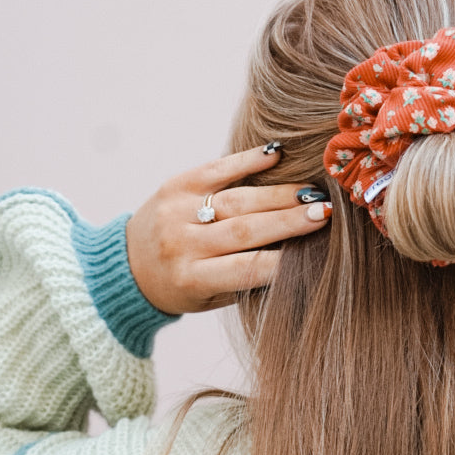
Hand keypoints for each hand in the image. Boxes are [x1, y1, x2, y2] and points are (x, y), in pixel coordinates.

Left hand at [124, 145, 331, 313]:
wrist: (128, 265)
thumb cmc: (182, 287)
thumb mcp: (210, 298)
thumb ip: (246, 281)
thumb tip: (299, 258)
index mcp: (192, 278)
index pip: (247, 268)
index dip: (286, 259)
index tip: (320, 247)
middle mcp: (182, 244)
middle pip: (245, 229)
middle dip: (290, 220)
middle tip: (327, 212)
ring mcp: (177, 211)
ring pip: (236, 200)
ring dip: (278, 194)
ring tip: (311, 192)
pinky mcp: (175, 184)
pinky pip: (216, 168)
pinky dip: (248, 161)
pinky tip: (276, 155)